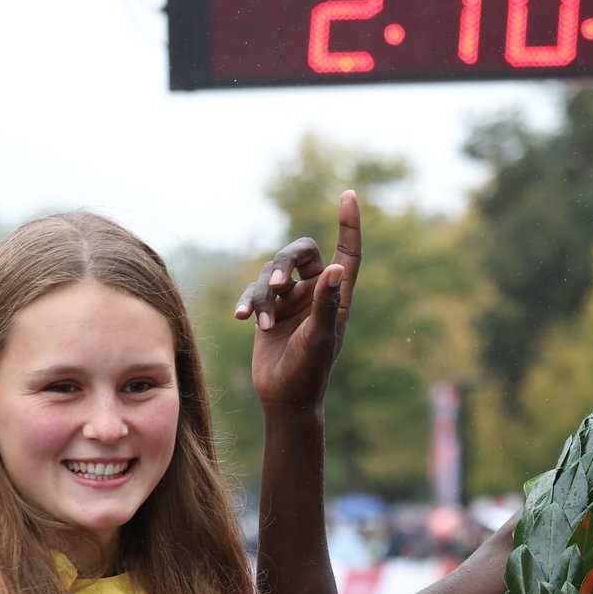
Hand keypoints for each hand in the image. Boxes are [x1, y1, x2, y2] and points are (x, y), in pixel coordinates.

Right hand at [238, 190, 361, 408]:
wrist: (286, 398)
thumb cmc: (310, 371)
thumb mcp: (320, 337)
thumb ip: (325, 303)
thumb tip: (335, 268)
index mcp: (337, 295)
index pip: (347, 252)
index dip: (349, 224)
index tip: (349, 195)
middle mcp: (315, 293)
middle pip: (299, 253)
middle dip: (284, 263)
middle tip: (277, 284)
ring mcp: (291, 301)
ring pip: (271, 273)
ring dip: (263, 295)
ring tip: (262, 322)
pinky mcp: (269, 311)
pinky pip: (255, 293)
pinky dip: (250, 302)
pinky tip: (243, 318)